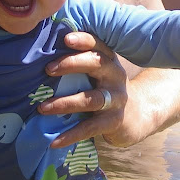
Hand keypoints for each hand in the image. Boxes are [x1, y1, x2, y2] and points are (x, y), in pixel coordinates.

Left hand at [38, 32, 133, 147]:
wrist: (138, 114)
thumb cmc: (107, 87)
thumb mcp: (99, 71)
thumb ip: (79, 62)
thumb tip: (41, 54)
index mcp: (108, 59)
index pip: (97, 44)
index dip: (83, 40)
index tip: (65, 38)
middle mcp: (115, 75)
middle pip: (96, 63)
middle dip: (71, 64)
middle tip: (48, 69)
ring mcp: (116, 98)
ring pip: (90, 98)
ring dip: (65, 103)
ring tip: (42, 108)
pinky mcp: (114, 121)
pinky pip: (91, 128)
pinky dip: (71, 134)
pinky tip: (54, 141)